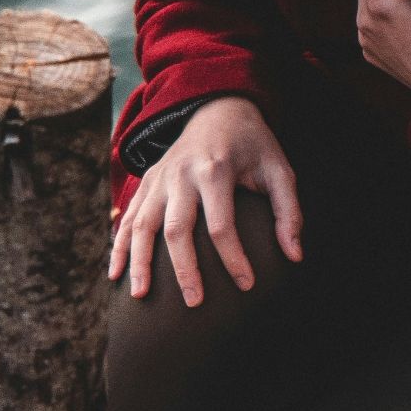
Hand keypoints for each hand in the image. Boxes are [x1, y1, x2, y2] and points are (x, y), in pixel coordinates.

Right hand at [109, 95, 302, 306]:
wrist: (218, 107)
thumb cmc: (254, 145)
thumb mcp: (280, 169)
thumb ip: (289, 212)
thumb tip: (295, 256)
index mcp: (216, 170)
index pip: (222, 225)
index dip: (234, 259)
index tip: (247, 285)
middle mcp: (181, 174)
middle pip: (177, 228)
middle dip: (184, 269)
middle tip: (195, 303)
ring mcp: (160, 177)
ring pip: (142, 224)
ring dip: (139, 261)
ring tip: (140, 296)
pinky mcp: (147, 181)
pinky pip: (128, 216)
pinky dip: (119, 245)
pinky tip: (115, 275)